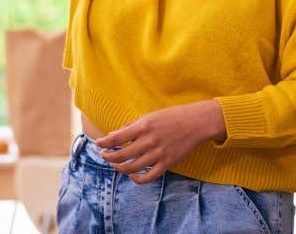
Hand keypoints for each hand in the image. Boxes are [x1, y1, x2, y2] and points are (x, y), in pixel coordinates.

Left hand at [95, 100, 226, 183]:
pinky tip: (132, 175)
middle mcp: (149, 141)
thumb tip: (114, 135)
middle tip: (104, 155)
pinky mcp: (167, 163)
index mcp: (144, 126)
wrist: (197, 122)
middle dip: (108, 157)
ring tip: (115, 164)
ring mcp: (158, 154)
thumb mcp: (150, 116)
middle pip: (121, 155)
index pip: (117, 138)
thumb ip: (132, 126)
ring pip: (132, 168)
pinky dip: (137, 179)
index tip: (98, 144)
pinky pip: (149, 177)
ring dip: (119, 167)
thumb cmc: (173, 116)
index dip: (104, 143)